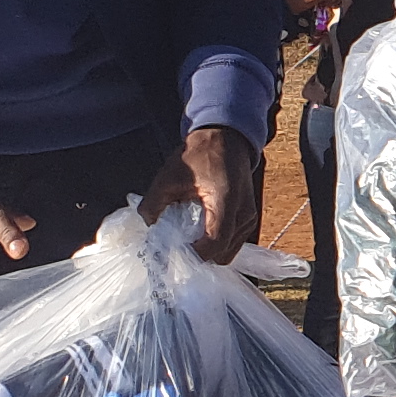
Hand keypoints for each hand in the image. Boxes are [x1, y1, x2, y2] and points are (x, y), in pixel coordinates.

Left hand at [140, 126, 262, 261]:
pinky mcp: (247, 221)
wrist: (226, 140)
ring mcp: (248, 219)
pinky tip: (198, 233)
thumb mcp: (168, 175)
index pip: (214, 243)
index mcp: (226, 200)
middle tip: (175, 248)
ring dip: (206, 251)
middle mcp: (243, 214)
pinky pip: (230, 244)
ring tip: (186, 239)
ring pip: (227, 253)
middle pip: (221, 255)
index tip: (171, 255)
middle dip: (198, 256)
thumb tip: (147, 227)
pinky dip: (214, 245)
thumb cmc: (199, 154)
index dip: (193, 255)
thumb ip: (153, 203)